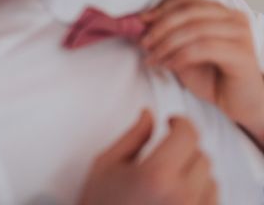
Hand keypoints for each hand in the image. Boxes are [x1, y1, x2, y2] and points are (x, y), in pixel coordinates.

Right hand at [80, 111, 216, 204]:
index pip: (188, 136)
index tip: (172, 122)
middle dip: (184, 149)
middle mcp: (181, 197)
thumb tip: (149, 114)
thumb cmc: (99, 204)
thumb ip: (133, 136)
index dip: (181, 123)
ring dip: (194, 173)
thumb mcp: (106, 164)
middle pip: (201, 157)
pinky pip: (211, 203)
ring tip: (169, 178)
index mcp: (156, 175)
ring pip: (211, 181)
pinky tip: (175, 197)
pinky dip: (199, 195)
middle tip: (165, 151)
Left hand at [140, 0, 263, 143]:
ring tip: (153, 58)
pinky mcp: (242, 54)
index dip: (160, 8)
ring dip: (166, 44)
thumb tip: (141, 23)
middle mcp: (233, 18)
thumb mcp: (183, 51)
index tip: (141, 21)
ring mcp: (240, 34)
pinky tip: (169, 65)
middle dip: (160, 27)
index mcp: (220, 12)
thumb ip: (168, 35)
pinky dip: (180, 55)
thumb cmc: (213, 77)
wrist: (240, 104)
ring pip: (194, 29)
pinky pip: (204, 48)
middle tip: (144, 43)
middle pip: (188, 11)